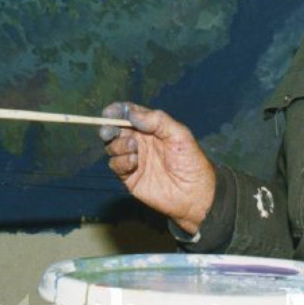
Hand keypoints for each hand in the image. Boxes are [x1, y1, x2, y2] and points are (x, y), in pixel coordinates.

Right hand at [100, 102, 214, 234]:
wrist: (194, 193)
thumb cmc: (191, 161)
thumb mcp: (179, 135)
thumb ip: (157, 121)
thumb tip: (132, 114)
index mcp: (151, 128)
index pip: (129, 114)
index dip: (118, 110)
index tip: (110, 112)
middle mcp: (139, 141)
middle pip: (116, 129)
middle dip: (109, 128)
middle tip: (110, 131)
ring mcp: (134, 159)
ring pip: (112, 147)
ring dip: (118, 145)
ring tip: (133, 147)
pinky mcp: (129, 177)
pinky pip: (115, 165)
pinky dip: (120, 161)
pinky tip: (134, 162)